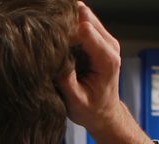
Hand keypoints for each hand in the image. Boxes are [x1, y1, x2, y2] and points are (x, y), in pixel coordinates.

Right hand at [57, 2, 126, 135]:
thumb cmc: (91, 110)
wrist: (104, 113)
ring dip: (66, 23)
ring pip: (83, 15)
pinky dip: (69, 26)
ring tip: (53, 39)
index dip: (64, 34)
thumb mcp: (75, 100)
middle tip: (49, 38)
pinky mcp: (99, 38)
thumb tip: (53, 56)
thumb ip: (65, 78)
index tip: (51, 46)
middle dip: (65, 24)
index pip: (84, 30)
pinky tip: (60, 40)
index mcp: (107, 59)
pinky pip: (82, 21)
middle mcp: (110, 45)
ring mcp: (106, 39)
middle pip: (85, 16)